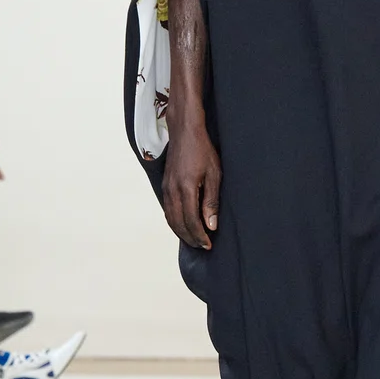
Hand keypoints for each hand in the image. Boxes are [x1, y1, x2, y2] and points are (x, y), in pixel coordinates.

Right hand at [163, 117, 221, 249]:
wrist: (184, 132)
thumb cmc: (203, 150)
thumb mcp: (214, 174)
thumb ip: (211, 201)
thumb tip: (211, 225)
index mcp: (186, 189)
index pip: (191, 221)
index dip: (200, 236)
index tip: (209, 244)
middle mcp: (172, 191)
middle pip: (178, 223)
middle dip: (190, 238)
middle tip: (202, 246)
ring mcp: (166, 188)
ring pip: (170, 218)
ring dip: (181, 232)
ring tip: (194, 239)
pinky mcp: (165, 185)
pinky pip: (167, 210)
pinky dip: (174, 222)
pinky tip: (183, 225)